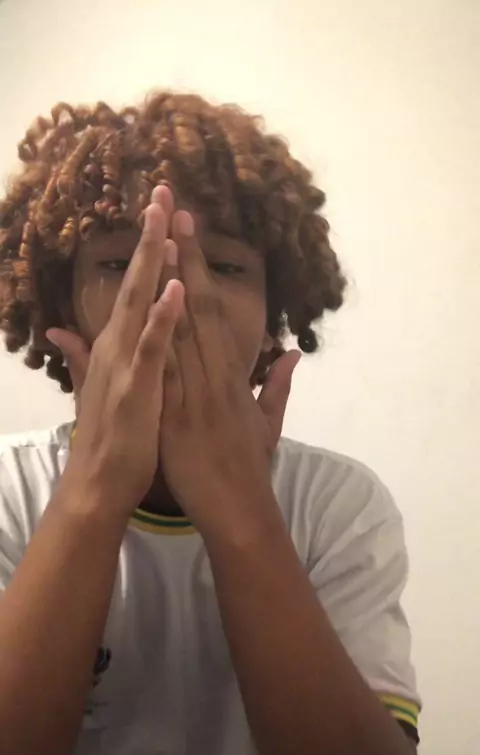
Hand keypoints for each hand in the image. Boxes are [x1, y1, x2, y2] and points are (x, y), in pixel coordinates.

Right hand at [46, 186, 183, 517]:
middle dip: (148, 236)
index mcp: (120, 346)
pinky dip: (162, 317)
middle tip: (162, 190)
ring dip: (152, 261)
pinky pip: (152, 347)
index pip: (135, 288)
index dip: (148, 250)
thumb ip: (79, 356)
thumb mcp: (95, 389)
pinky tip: (174, 287)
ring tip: (164, 220)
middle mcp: (119, 345)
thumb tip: (60, 329)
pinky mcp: (137, 387)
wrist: (98, 484)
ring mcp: (126, 364)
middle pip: (136, 281)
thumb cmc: (110, 439)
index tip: (160, 212)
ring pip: (140, 303)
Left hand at [160, 210, 299, 538]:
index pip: (215, 316)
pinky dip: (161, 343)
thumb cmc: (251, 469)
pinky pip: (169, 377)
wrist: (241, 511)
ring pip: (185, 335)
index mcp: (235, 378)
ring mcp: (198, 398)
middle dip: (190, 262)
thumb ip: (279, 385)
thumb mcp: (269, 424)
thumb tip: (293, 352)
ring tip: (163, 246)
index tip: (191, 236)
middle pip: (201, 312)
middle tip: (178, 215)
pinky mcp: (179, 421)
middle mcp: (217, 379)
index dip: (202, 274)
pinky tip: (153, 313)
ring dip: (174, 288)